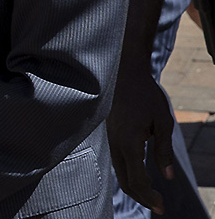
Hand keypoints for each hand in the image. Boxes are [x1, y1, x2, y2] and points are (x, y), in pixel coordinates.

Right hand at [107, 69, 174, 213]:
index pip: (137, 180)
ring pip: (120, 172)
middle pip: (125, 181)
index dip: (149, 197)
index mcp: (129, 142)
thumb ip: (163, 151)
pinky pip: (118, 161)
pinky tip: (140, 174)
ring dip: (135, 187)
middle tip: (159, 205)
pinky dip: (129, 174)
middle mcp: (116, 143)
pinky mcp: (111, 134)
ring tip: (152, 194)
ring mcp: (111, 139)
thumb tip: (167, 177)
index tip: (162, 207)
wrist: (124, 73)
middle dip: (142, 197)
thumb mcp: (163, 122)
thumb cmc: (145, 95)